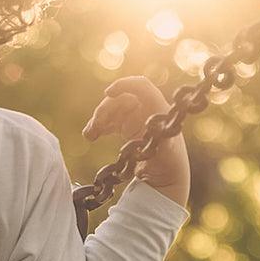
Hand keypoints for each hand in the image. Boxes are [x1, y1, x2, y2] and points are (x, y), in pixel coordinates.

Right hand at [82, 76, 190, 206]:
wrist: (166, 175)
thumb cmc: (169, 162)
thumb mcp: (167, 153)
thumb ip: (162, 141)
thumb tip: (152, 130)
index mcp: (158, 108)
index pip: (142, 86)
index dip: (125, 85)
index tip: (108, 93)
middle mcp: (147, 109)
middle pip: (121, 98)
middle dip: (105, 109)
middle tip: (95, 126)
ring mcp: (136, 117)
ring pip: (113, 109)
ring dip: (98, 119)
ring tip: (89, 135)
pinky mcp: (128, 126)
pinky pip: (110, 120)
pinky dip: (99, 126)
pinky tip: (91, 135)